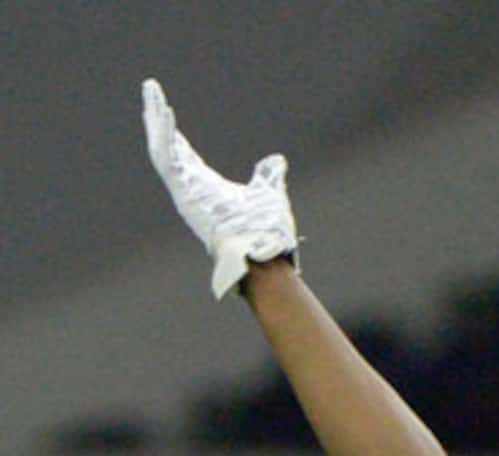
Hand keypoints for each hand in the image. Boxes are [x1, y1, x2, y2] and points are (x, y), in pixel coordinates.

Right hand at [143, 80, 298, 299]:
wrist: (262, 252)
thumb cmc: (264, 231)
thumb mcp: (268, 193)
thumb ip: (268, 176)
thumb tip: (276, 160)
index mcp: (205, 185)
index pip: (182, 152)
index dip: (173, 131)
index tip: (166, 109)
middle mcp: (190, 186)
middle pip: (166, 145)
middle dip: (157, 117)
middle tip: (151, 89)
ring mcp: (184, 189)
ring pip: (161, 148)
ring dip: (156, 119)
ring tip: (152, 91)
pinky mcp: (183, 191)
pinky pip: (168, 158)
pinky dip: (166, 135)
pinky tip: (167, 112)